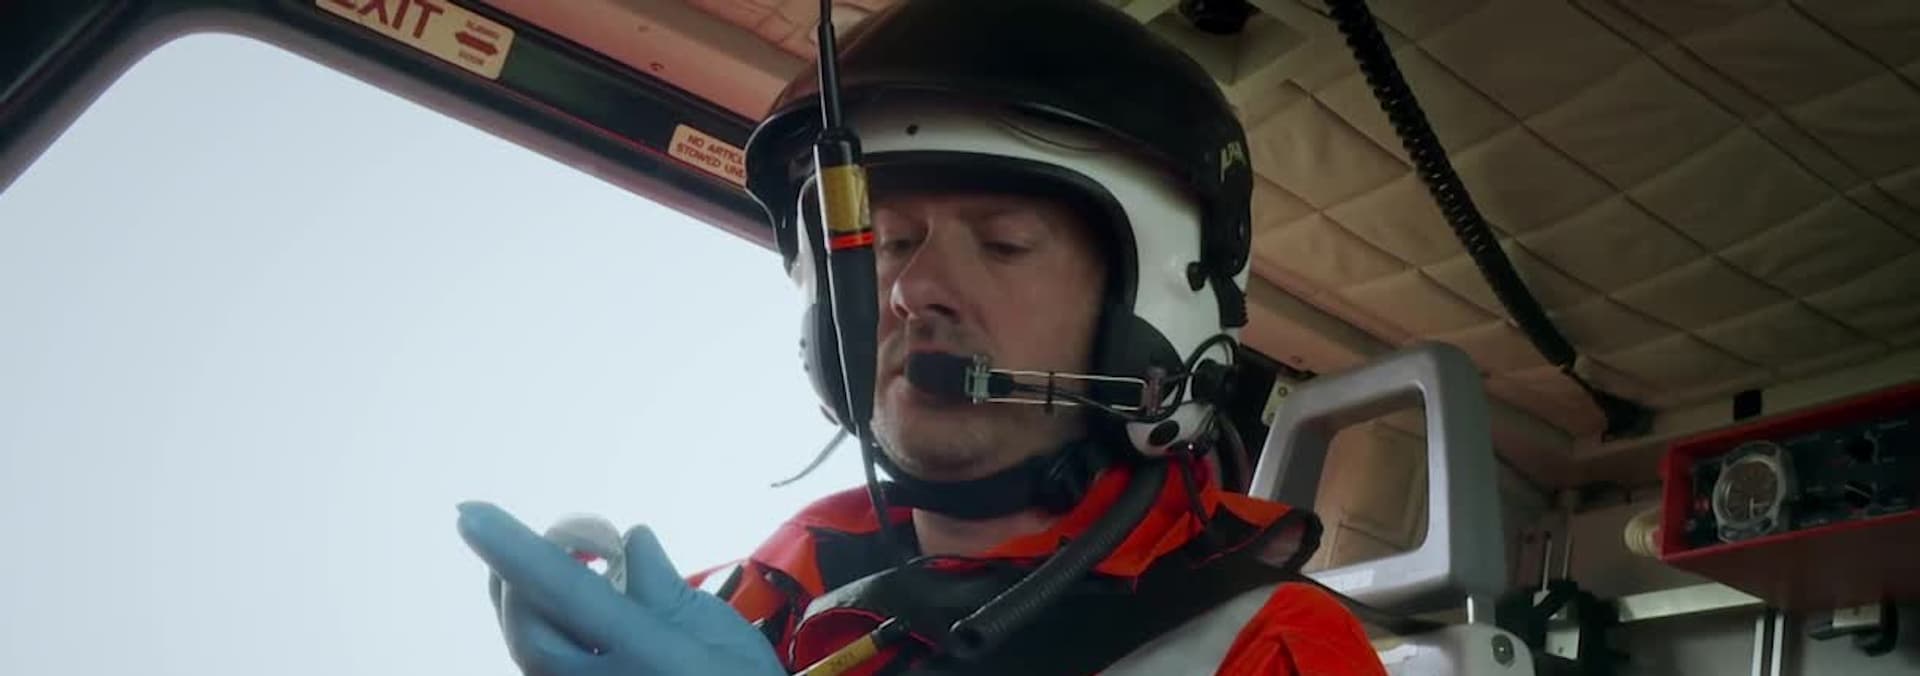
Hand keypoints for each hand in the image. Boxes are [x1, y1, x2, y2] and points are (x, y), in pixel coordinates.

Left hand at [456, 502, 785, 675]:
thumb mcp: (717, 632)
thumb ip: (662, 586)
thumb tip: (629, 540)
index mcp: (646, 654)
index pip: (565, 591)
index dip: (515, 550)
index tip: (470, 514)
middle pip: (526, 619)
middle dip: (525, 569)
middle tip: (571, 540)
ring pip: (526, 644)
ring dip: (530, 594)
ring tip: (576, 565)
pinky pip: (542, 659)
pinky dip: (548, 621)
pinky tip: (580, 603)